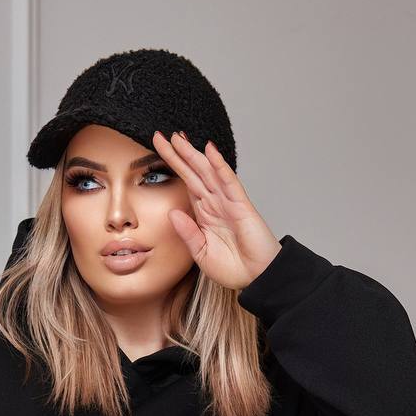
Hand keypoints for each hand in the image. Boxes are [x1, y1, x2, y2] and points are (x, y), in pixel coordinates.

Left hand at [152, 130, 281, 290]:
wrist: (257, 279)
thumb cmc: (234, 268)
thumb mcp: (202, 254)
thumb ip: (188, 233)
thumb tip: (172, 213)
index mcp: (205, 214)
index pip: (186, 184)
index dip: (173, 168)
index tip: (158, 151)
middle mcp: (215, 204)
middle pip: (194, 173)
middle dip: (178, 154)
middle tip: (161, 136)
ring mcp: (228, 202)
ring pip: (208, 172)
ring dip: (193, 154)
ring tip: (178, 138)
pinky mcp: (241, 206)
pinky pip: (228, 181)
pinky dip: (219, 165)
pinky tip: (209, 150)